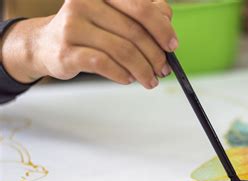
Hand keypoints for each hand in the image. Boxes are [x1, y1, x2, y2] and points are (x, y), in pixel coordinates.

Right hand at [0, 0, 177, 88]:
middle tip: (163, 70)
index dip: (162, 29)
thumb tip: (167, 22)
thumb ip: (143, 14)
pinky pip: (104, 64)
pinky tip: (128, 79)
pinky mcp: (66, 51)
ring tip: (149, 80)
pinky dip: (122, 75)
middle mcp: (85, 2)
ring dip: (142, 70)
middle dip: (155, 56)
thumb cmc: (90, 29)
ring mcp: (72, 26)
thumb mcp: (116, 16)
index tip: (172, 47)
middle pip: (135, 33)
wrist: (47, 44)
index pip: (142, 7)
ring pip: (123, 51)